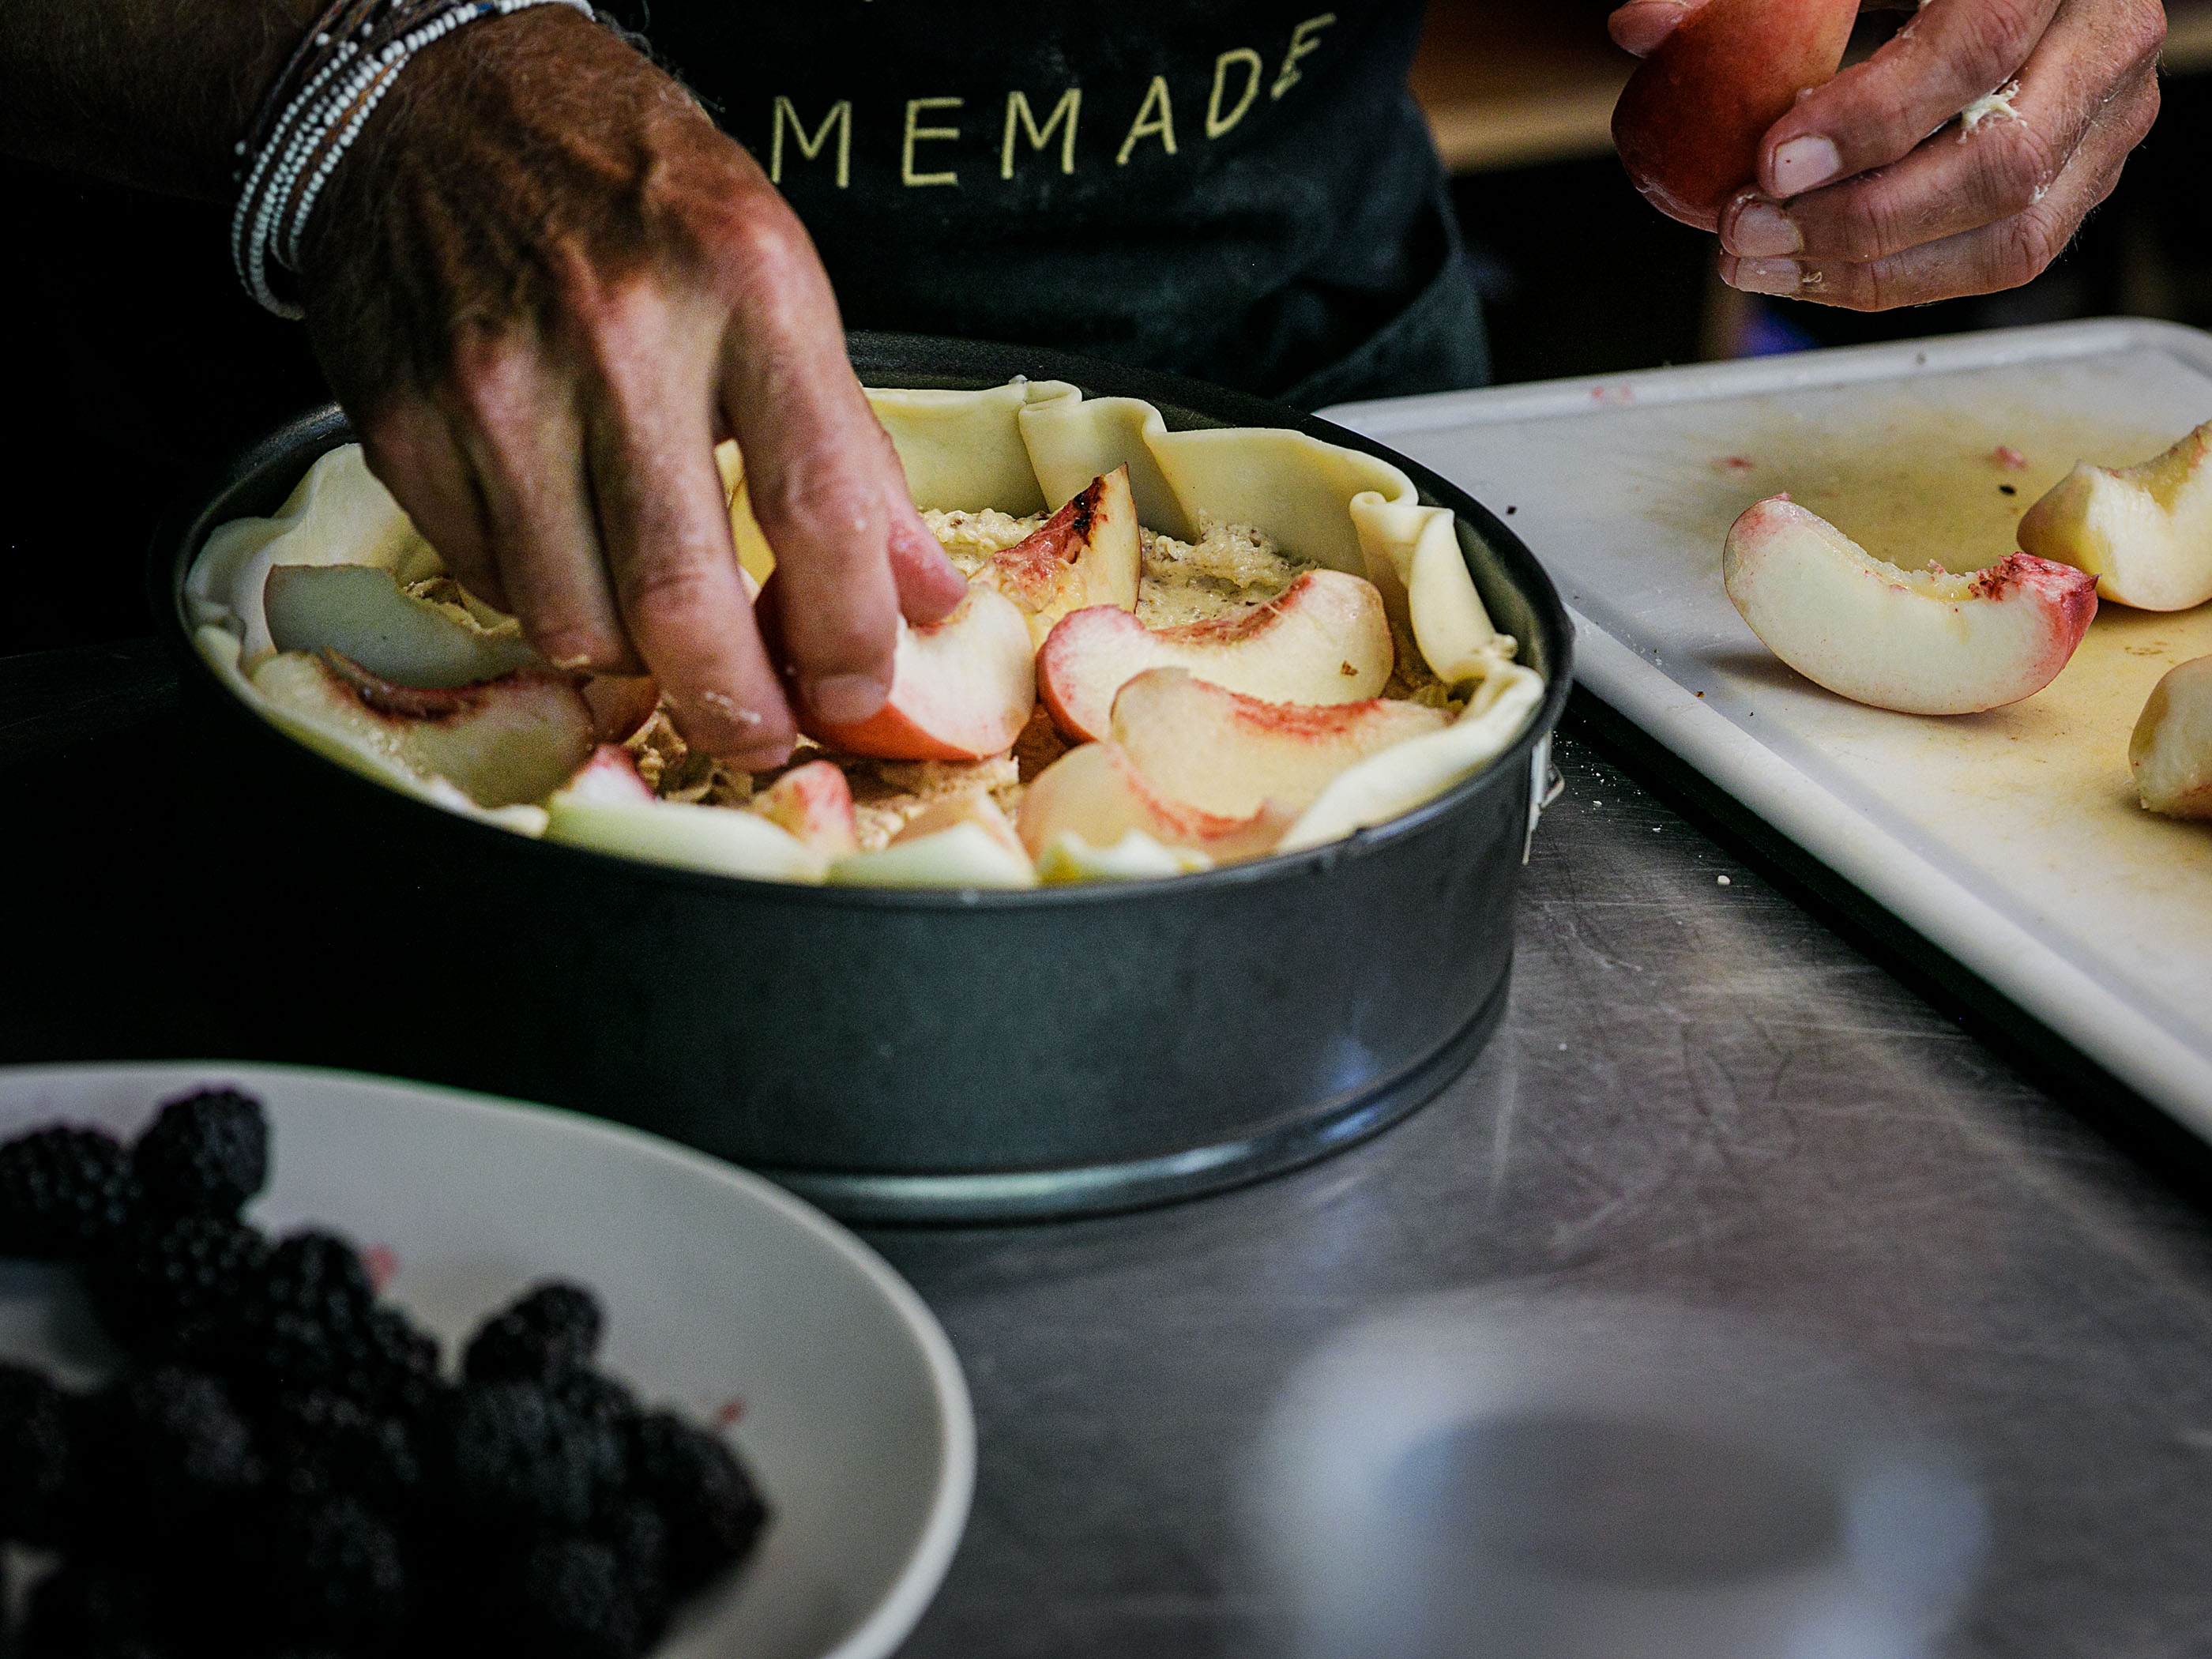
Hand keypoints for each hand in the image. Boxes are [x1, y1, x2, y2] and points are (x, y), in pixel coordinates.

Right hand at [298, 7, 965, 766]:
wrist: (426, 100)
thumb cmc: (626, 187)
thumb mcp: (772, 275)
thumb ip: (850, 445)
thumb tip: (922, 595)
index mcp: (745, 283)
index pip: (821, 506)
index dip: (848, 632)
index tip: (856, 690)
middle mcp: (619, 334)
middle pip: (683, 596)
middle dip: (735, 704)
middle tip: (758, 737)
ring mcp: (499, 384)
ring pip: (575, 617)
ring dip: (634, 668)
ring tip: (665, 648)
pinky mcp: (407, 424)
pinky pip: (493, 582)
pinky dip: (547, 605)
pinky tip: (574, 561)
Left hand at [1608, 0, 2163, 310]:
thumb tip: (1639, 27)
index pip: (1973, 52)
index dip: (1867, 121)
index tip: (1769, 163)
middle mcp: (2105, 43)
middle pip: (1999, 166)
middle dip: (1856, 220)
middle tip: (1746, 231)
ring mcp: (2108, 121)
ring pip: (2011, 239)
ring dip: (1871, 274)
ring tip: (1763, 265)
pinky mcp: (2086, 178)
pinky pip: (2002, 260)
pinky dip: (1900, 283)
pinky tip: (1813, 274)